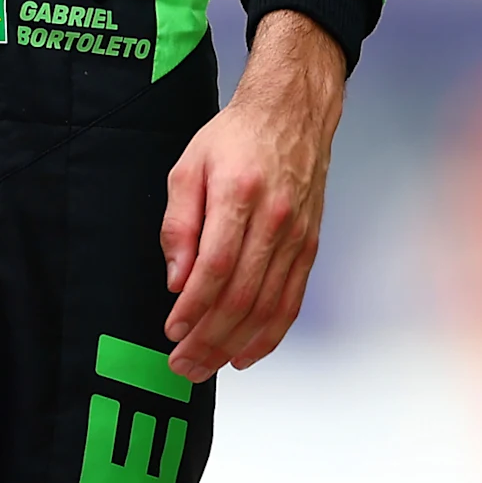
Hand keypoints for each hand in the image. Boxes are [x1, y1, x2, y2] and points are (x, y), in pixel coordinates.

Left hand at [161, 9, 345, 382]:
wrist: (292, 115)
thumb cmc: (234, 138)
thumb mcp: (188, 166)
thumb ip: (178, 223)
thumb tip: (176, 279)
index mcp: (239, 194)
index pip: (217, 265)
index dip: (194, 305)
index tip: (172, 329)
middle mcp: (274, 220)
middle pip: (243, 295)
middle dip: (209, 338)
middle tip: (181, 364)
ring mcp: (297, 237)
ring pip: (268, 306)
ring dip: (234, 344)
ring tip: (205, 367)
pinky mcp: (309, 247)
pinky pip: (291, 301)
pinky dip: (269, 334)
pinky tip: (245, 354)